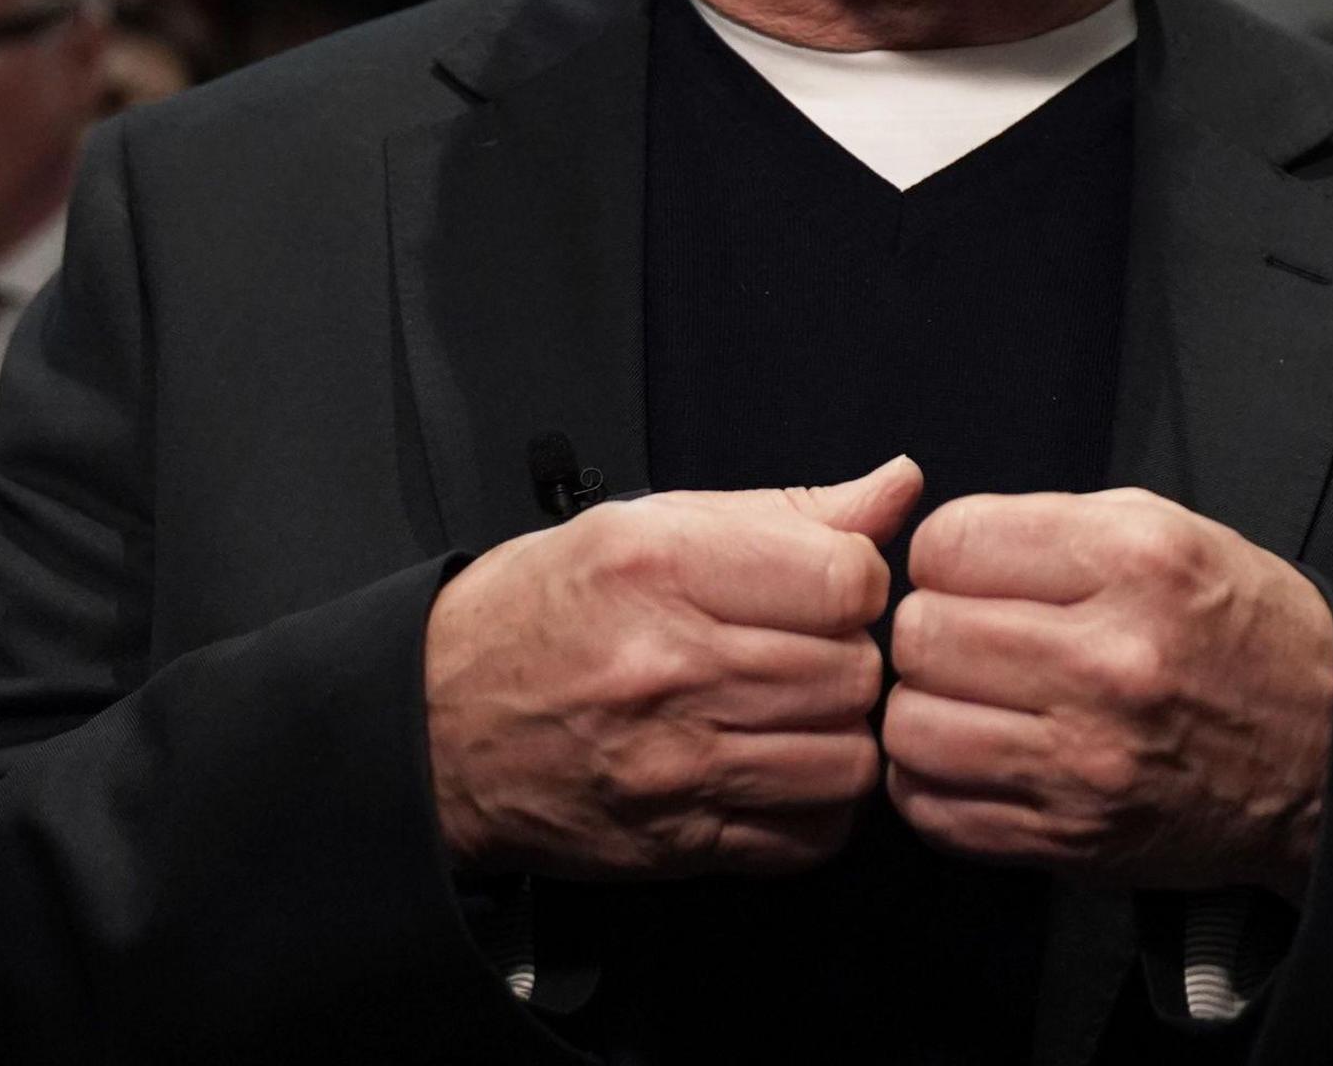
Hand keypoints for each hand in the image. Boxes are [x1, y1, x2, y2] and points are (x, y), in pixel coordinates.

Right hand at [424, 456, 919, 876]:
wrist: (434, 726)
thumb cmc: (541, 612)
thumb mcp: (648, 524)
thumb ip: (787, 511)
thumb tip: (898, 488)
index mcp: (665, 570)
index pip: (848, 581)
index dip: (857, 582)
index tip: (826, 588)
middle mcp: (671, 669)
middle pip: (855, 673)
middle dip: (850, 658)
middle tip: (807, 652)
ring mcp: (675, 767)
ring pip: (849, 762)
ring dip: (842, 735)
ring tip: (798, 711)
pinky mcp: (678, 844)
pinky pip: (810, 838)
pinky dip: (818, 808)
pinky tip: (781, 768)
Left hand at [884, 489, 1332, 897]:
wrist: (1329, 756)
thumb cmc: (1244, 634)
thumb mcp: (1175, 533)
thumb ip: (1056, 524)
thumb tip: (942, 546)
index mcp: (1136, 563)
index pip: (950, 544)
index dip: (946, 554)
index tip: (972, 573)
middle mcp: (1108, 660)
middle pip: (921, 634)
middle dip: (932, 628)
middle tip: (971, 637)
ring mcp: (1085, 760)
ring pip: (910, 725)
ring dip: (926, 707)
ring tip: (971, 699)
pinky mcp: (1068, 838)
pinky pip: (932, 809)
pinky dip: (934, 783)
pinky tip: (976, 756)